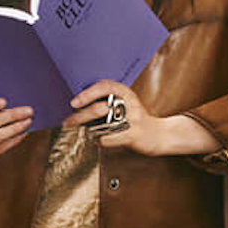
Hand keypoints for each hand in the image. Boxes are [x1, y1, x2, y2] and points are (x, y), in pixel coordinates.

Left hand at [64, 81, 218, 156]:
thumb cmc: (136, 120)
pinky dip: (101, 141)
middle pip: (100, 107)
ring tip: (81, 131)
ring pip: (104, 124)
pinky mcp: (134, 134)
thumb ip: (109, 100)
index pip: (105, 86)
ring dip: (88, 129)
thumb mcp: (126, 103)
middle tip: (68, 121)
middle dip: (80, 116)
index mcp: (126, 93)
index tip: (74, 102)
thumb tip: (80, 102)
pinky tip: (98, 140)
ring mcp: (133, 119)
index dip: (88, 93)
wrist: (159, 134)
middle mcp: (130, 104)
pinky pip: (111, 138)